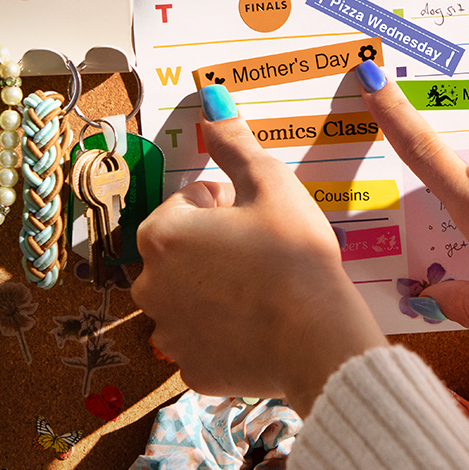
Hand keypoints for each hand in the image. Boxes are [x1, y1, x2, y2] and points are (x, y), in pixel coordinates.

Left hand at [131, 85, 386, 415]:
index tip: (257, 220)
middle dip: (215, 247)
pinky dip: (225, 333)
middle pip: (183, 251)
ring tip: (262, 291)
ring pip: (190, 297)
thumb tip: (212, 99)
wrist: (319, 339)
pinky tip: (258, 327)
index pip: (190, 203)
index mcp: (161, 235)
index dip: (228, 206)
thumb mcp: (271, 185)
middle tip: (262, 255)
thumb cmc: (295, 256)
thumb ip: (234, 143)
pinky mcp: (190, 370)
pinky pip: (205, 340)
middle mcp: (149, 285)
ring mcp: (167, 333)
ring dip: (216, 289)